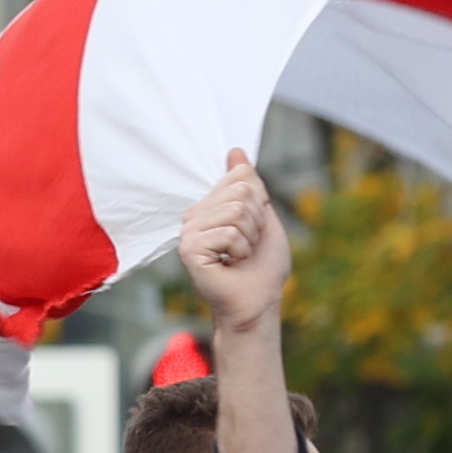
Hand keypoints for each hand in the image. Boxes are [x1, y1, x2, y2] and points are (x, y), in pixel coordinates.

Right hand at [179, 147, 292, 331]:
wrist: (258, 301)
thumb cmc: (262, 265)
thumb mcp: (262, 215)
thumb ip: (249, 184)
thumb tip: (235, 151)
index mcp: (209, 206)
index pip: (240, 176)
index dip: (258, 202)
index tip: (252, 228)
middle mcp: (194, 216)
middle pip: (240, 192)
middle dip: (256, 221)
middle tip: (247, 245)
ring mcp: (189, 233)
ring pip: (236, 211)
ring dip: (249, 237)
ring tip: (239, 255)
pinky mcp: (189, 250)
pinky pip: (229, 233)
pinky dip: (240, 250)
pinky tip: (230, 264)